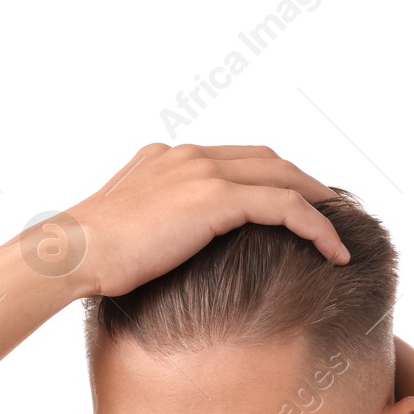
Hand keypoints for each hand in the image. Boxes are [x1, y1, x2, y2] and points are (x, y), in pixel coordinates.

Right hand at [26, 142, 350, 298]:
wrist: (72, 252)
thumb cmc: (87, 258)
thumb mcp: (122, 233)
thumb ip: (151, 228)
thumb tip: (161, 257)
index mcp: (168, 159)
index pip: (235, 159)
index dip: (271, 177)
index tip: (294, 203)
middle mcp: (189, 156)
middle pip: (267, 159)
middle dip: (304, 182)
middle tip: (331, 210)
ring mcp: (203, 172)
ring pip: (284, 176)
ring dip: (319, 202)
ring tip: (341, 230)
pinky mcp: (216, 197)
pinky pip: (286, 205)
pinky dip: (317, 225)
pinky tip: (333, 250)